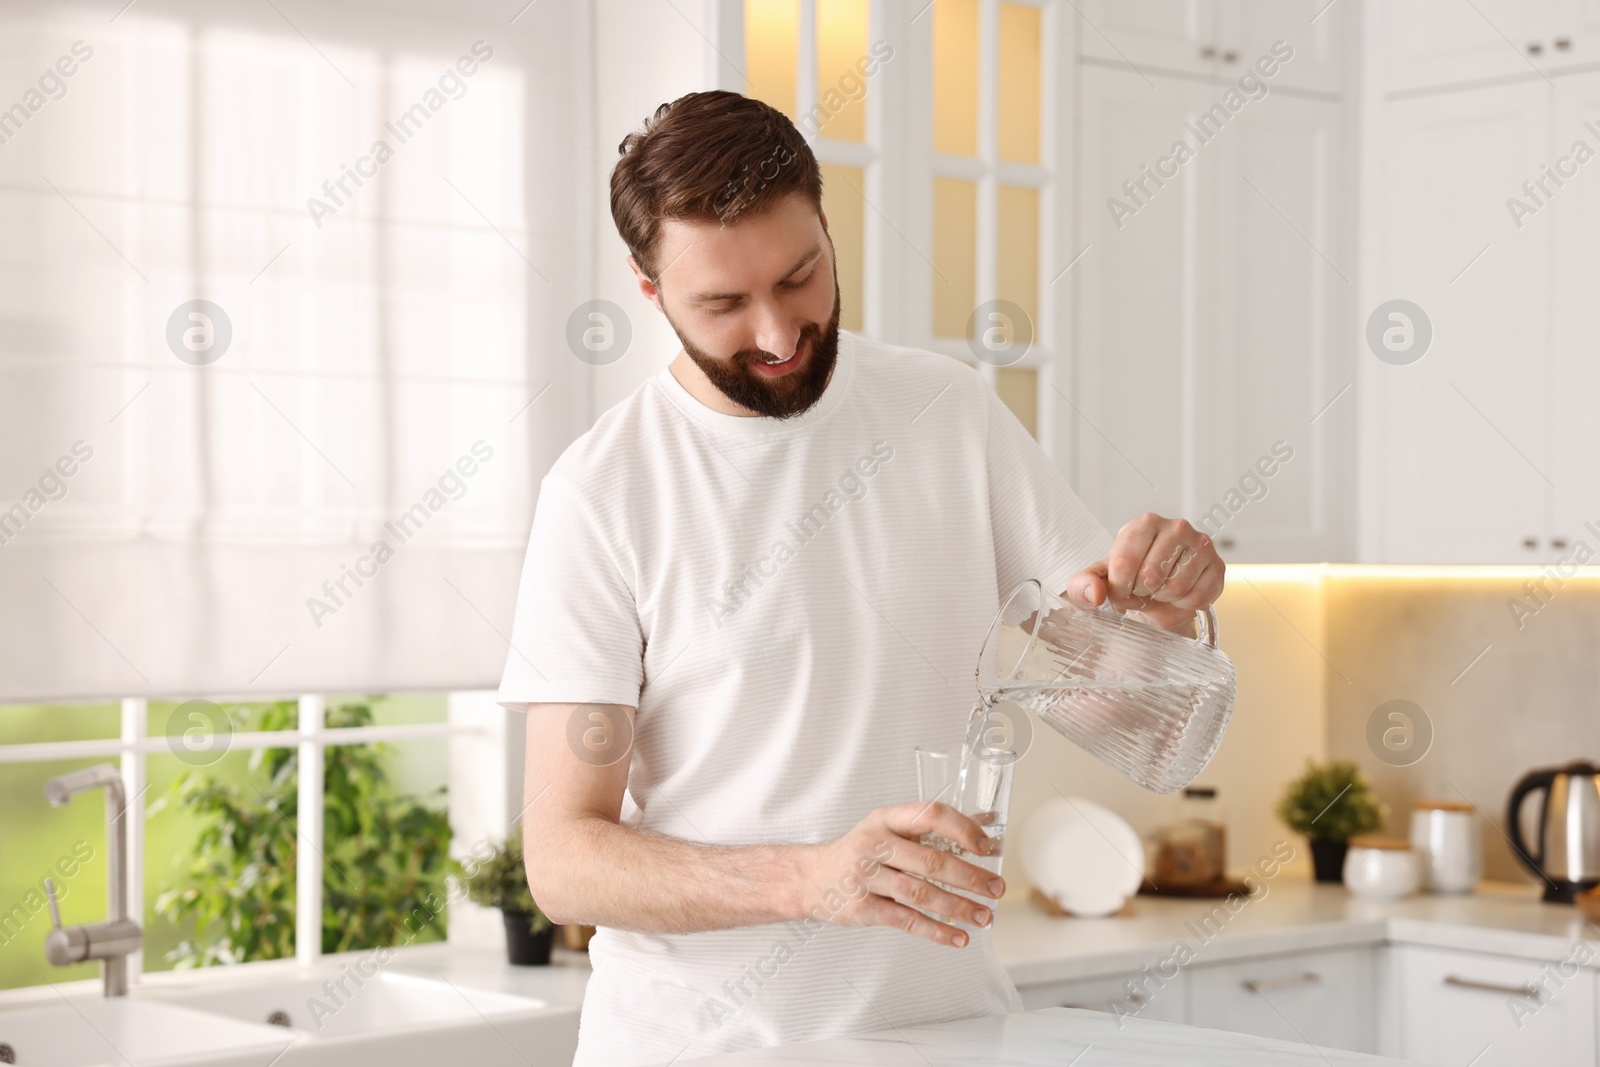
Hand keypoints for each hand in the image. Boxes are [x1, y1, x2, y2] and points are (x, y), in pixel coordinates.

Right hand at [793, 801, 1004, 947]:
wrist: (809, 878)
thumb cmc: (857, 852)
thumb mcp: (888, 829)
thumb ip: (931, 828)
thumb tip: (984, 825)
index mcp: (885, 819)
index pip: (930, 814)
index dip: (962, 829)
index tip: (986, 846)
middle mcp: (874, 844)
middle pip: (931, 861)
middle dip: (970, 877)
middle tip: (996, 889)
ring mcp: (865, 876)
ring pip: (921, 893)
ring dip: (958, 907)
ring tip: (984, 916)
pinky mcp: (862, 908)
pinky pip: (906, 920)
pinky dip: (936, 931)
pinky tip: (958, 937)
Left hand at [1064, 512, 1223, 632]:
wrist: (1159, 594)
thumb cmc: (1129, 579)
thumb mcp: (1098, 581)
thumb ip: (1083, 585)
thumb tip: (1094, 594)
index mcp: (1144, 523)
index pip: (1124, 562)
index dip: (1118, 587)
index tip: (1120, 588)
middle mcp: (1176, 527)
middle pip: (1150, 576)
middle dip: (1141, 594)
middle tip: (1142, 590)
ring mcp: (1201, 545)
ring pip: (1175, 588)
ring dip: (1163, 599)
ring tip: (1160, 591)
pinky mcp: (1218, 567)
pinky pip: (1197, 598)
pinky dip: (1184, 605)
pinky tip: (1180, 595)